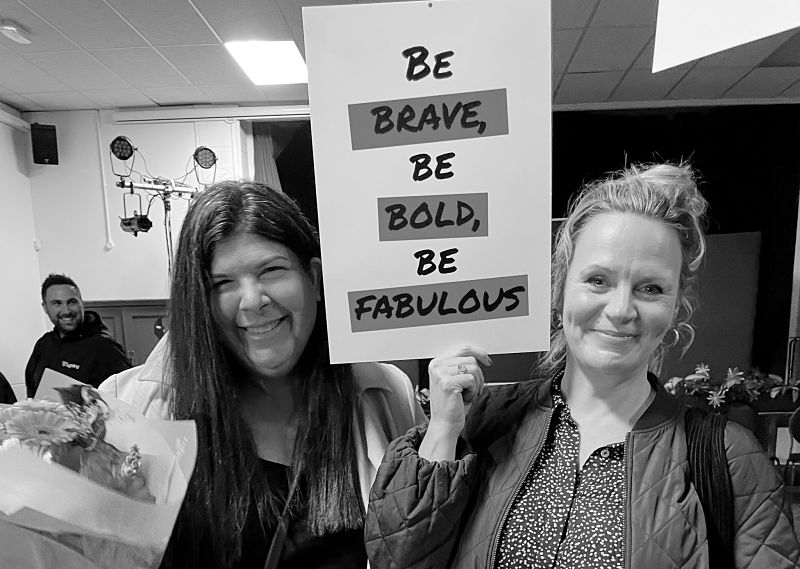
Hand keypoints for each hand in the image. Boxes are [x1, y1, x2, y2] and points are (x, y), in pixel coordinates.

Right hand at [419, 346, 490, 460]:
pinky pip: (471, 379)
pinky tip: (465, 398)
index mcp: (437, 363)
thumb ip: (461, 366)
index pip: (462, 349)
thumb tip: (479, 357)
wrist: (445, 426)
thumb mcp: (456, 380)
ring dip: (475, 384)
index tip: (487, 360)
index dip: (478, 353)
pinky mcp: (447, 383)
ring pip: (473, 368)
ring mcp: (441, 373)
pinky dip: (473, 391)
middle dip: (478, 374)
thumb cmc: (451, 406)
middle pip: (470, 358)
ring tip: (467, 394)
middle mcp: (437, 366)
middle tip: (475, 388)